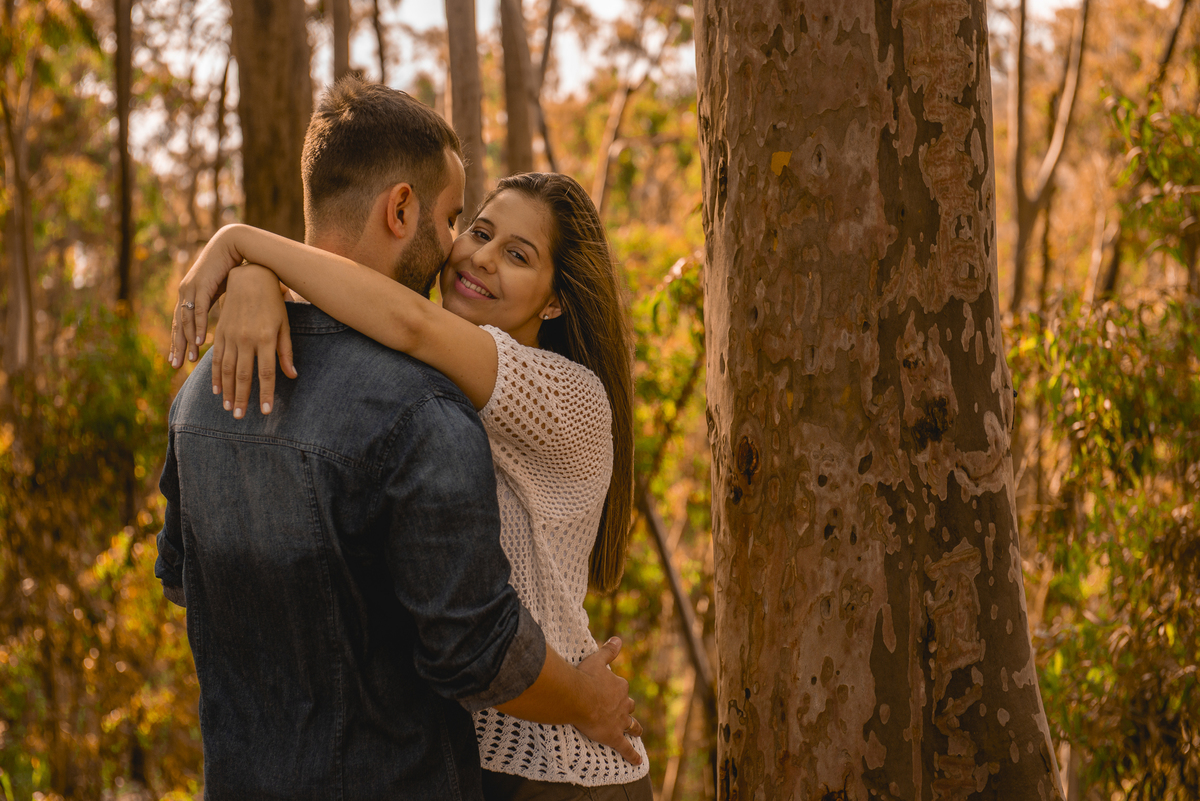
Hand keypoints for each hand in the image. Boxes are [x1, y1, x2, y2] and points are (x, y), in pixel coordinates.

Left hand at [170, 224, 249, 367]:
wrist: (233, 244)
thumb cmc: (233, 266)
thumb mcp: (224, 290)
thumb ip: (223, 304)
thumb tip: (232, 317)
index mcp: (191, 294)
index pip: (182, 322)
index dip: (180, 340)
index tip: (180, 358)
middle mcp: (186, 292)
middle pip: (179, 324)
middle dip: (178, 345)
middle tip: (176, 365)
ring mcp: (191, 288)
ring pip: (186, 320)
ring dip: (188, 341)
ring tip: (191, 358)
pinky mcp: (201, 285)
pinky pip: (198, 310)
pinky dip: (198, 326)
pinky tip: (200, 341)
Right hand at [210, 264, 296, 417]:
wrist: (249, 280)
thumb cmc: (273, 305)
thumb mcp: (284, 326)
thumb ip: (286, 352)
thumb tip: (292, 376)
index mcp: (265, 338)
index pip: (266, 373)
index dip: (265, 394)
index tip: (265, 412)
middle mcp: (246, 339)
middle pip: (244, 375)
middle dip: (242, 398)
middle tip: (240, 418)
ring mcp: (231, 336)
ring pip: (227, 369)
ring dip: (228, 391)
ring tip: (229, 409)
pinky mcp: (220, 332)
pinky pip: (216, 358)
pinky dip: (215, 375)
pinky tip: (217, 390)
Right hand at [574, 637, 642, 764]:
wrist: (578, 697)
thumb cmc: (584, 677)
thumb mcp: (596, 660)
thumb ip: (609, 650)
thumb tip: (618, 638)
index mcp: (619, 686)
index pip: (621, 688)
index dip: (615, 690)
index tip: (608, 690)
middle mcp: (623, 704)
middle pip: (629, 706)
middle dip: (627, 708)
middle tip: (624, 711)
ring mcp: (619, 721)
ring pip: (631, 725)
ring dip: (635, 728)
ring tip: (638, 732)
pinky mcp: (613, 736)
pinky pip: (625, 748)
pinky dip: (632, 755)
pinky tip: (638, 761)